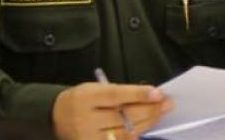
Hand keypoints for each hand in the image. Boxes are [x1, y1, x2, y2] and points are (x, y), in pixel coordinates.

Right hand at [51, 83, 170, 139]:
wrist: (56, 117)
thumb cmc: (82, 99)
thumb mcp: (95, 88)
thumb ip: (120, 92)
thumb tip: (150, 95)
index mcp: (85, 98)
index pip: (115, 95)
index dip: (138, 95)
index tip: (158, 93)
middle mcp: (85, 119)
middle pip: (123, 116)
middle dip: (150, 110)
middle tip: (167, 103)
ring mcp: (88, 137)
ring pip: (125, 132)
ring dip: (147, 122)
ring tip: (160, 113)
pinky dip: (135, 134)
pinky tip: (146, 126)